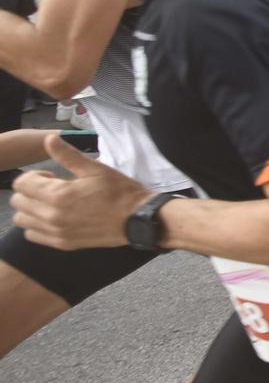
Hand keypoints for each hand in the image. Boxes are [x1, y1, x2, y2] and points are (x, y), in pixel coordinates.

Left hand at [10, 135, 150, 249]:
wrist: (137, 219)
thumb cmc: (119, 191)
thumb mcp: (95, 169)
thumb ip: (67, 155)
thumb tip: (49, 139)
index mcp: (58, 195)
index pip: (22, 184)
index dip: (33, 176)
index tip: (52, 176)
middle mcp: (51, 216)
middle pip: (18, 202)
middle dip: (30, 191)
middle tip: (52, 188)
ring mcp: (55, 232)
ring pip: (22, 220)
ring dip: (31, 208)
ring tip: (52, 203)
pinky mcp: (61, 243)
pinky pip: (32, 235)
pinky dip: (37, 225)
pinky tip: (54, 217)